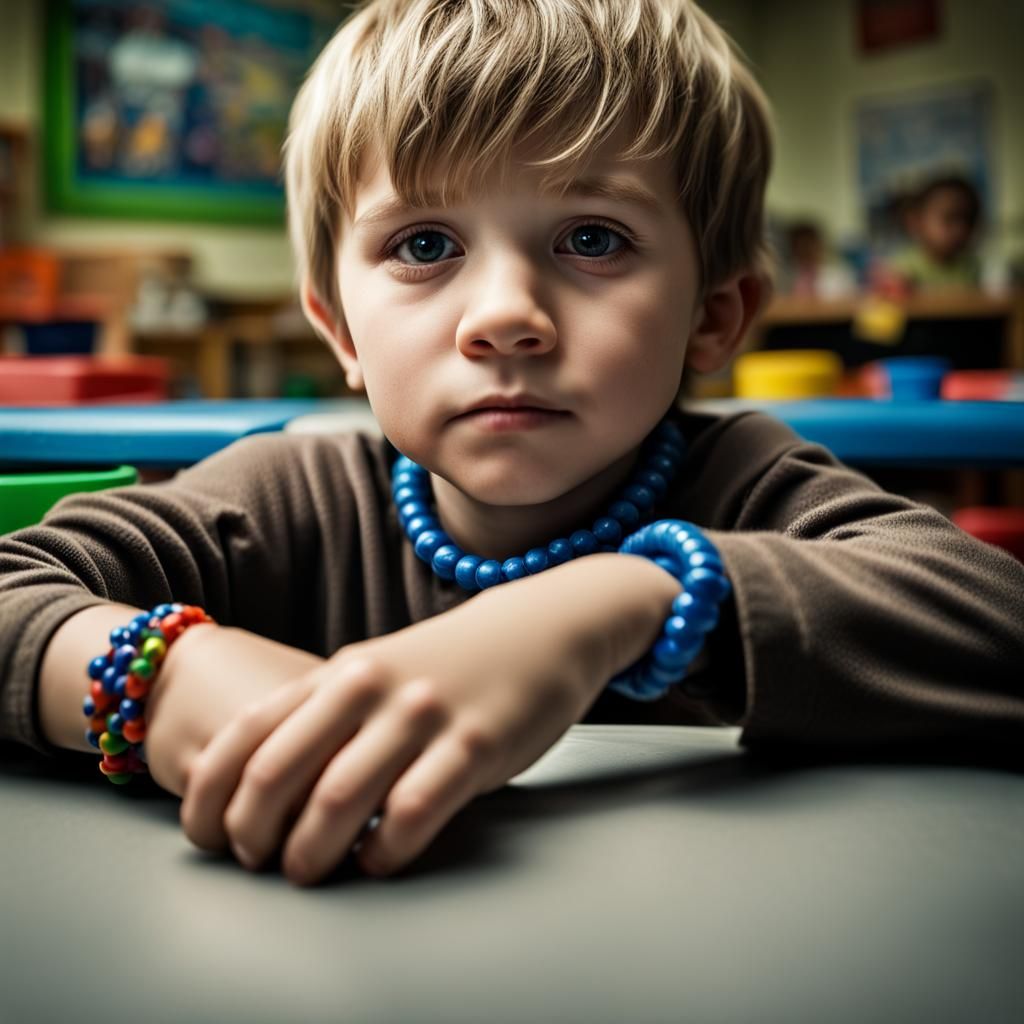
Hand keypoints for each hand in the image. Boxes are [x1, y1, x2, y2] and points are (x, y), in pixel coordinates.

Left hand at [178, 558, 645, 885]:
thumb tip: (262, 789)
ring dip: (311, 852)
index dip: (211, 792)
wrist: (541, 629)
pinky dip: (384, 850)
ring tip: (310, 872)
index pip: (247, 732)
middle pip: (278, 770)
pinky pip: (414, 810)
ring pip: (340, 797)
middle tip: (257, 862)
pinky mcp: (476, 743)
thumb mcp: (379, 671)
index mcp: (341, 671)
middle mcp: (372, 687)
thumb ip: (327, 714)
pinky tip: (380, 858)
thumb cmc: (451, 664)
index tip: (205, 835)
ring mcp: (423, 714)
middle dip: (251, 832)